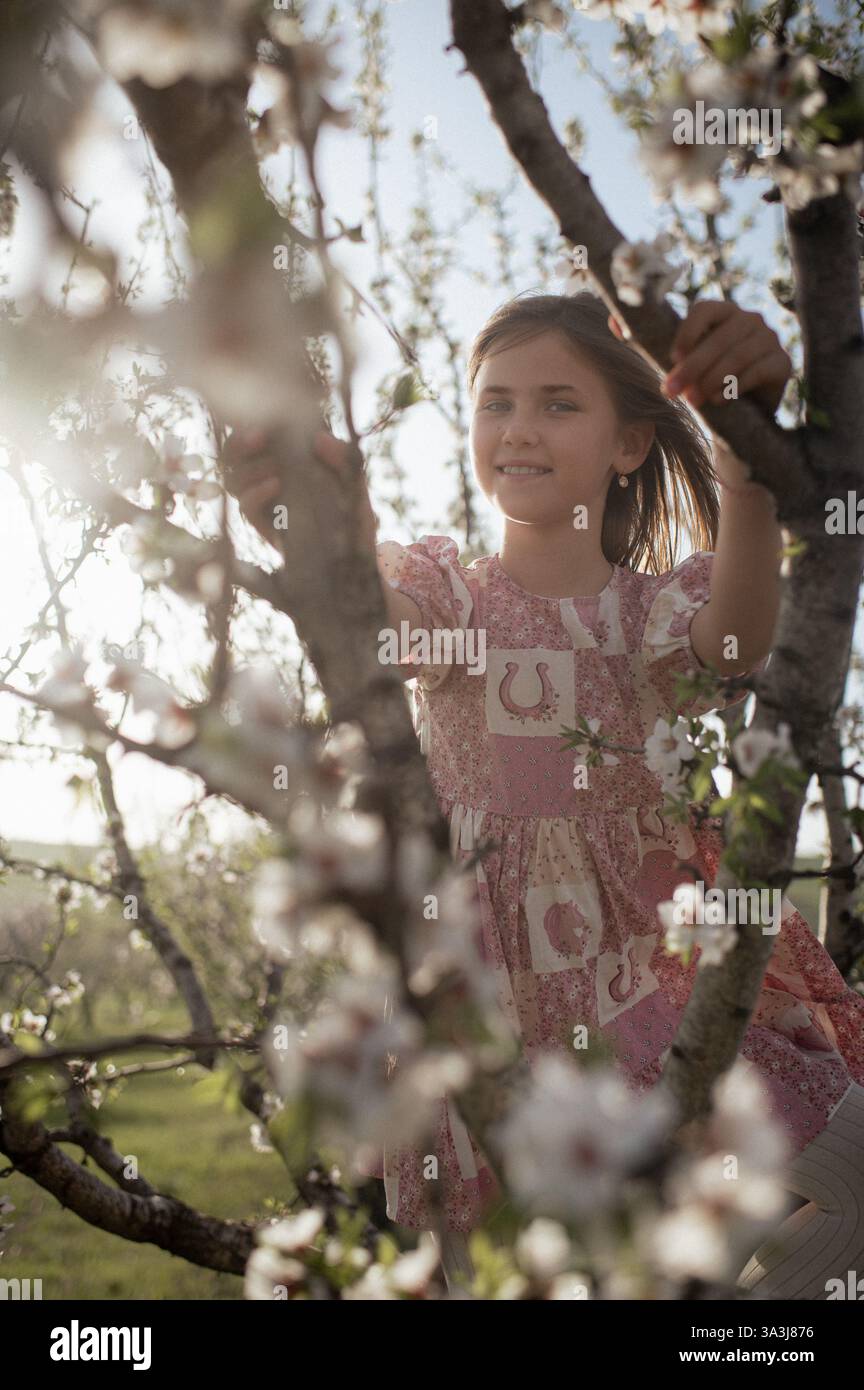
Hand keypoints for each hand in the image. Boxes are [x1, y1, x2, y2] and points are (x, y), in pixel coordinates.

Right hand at [229, 427, 377, 550]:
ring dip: (249, 468)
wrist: (356, 552)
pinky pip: (245, 506)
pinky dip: (255, 492)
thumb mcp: (353, 476)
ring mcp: (262, 500)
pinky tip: (276, 485)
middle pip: (231, 454)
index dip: (248, 423)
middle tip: (260, 437)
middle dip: (238, 443)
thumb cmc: (352, 508)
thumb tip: (318, 438)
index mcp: (283, 456)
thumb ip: (341, 454)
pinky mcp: (263, 524)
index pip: (251, 432)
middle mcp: (266, 475)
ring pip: (232, 478)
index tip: (264, 419)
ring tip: (277, 469)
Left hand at [659, 301, 791, 414]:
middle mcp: (750, 319)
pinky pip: (757, 371)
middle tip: (674, 391)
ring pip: (737, 356)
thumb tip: (656, 368)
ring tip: (695, 400)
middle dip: (693, 367)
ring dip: (711, 380)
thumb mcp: (696, 367)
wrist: (752, 408)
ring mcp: (770, 339)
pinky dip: (734, 387)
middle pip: (719, 338)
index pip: (704, 310)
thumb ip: (682, 363)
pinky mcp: (783, 362)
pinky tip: (718, 400)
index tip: (673, 359)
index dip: (687, 332)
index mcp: (725, 312)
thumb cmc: (716, 381)